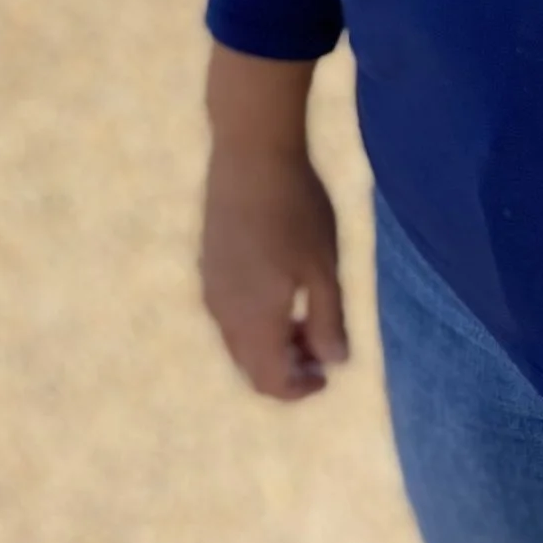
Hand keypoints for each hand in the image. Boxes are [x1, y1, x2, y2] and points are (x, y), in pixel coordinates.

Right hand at [199, 47, 347, 401]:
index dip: (300, 389)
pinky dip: (254, 319)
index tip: (327, 375)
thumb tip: (334, 362)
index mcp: (254, 320)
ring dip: (270, 343)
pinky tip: (280, 288)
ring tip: (306, 317)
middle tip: (321, 348)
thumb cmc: (297, 208)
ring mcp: (210, 286)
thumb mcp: (324, 267)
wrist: (251, 152)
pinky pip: (227, 312)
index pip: (270, 382)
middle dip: (286, 368)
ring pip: (238, 339)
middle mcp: (223, 312)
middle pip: (250, 366)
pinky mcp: (207, 263)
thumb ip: (329, 319)